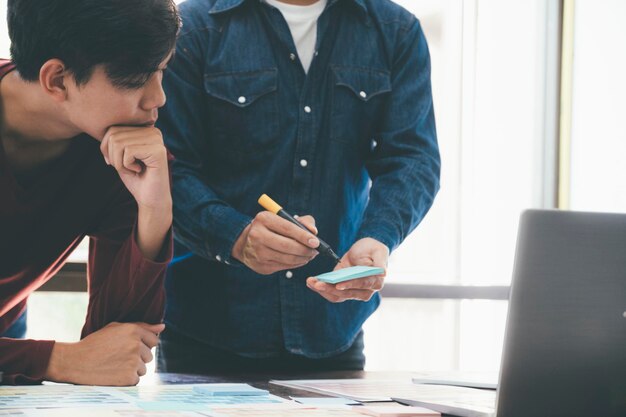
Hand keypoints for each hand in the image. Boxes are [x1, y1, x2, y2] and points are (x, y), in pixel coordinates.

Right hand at [45, 322, 163, 385]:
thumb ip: (141, 326)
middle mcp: (136, 344)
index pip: (154, 340)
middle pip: (150, 355)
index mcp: (133, 330)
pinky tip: (113, 374)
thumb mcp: (116, 328)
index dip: (143, 345)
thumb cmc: (95, 343)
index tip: (131, 348)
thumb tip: (163, 326)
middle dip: (138, 357)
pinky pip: (136, 380)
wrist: (75, 361)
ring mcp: (133, 361)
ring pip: (144, 368)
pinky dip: (127, 379)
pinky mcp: (129, 376)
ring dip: (133, 369)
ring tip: (115, 365)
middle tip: (120, 358)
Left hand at [100, 126, 171, 259]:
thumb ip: (114, 140)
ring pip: (119, 143)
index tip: (116, 163)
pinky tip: (138, 171)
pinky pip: (128, 152)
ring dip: (119, 162)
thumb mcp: (120, 156)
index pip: (113, 129)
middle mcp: (153, 131)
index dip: (106, 148)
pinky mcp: (158, 151)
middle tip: (125, 168)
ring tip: (132, 169)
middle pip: (114, 135)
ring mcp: (157, 140)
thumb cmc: (136, 178)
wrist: (151, 199)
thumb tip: (99, 128)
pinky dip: (126, 166)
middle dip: (112, 156)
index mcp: (145, 129)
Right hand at [232, 212, 318, 274]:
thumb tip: (314, 232)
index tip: (316, 241)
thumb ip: (302, 222)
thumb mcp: (283, 219)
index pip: (287, 228)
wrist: (246, 242)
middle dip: (305, 249)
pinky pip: (284, 266)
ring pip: (287, 258)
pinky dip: (296, 264)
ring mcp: (258, 252)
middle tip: (316, 250)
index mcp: (264, 219)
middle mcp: (257, 235)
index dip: (303, 236)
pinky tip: (301, 259)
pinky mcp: (261, 266)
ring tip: (310, 255)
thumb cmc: (271, 228)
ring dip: (303, 258)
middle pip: (287, 246)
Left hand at [306, 237, 388, 302]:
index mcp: (375, 281)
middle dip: (331, 289)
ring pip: (337, 296)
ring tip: (311, 282)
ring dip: (323, 290)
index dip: (350, 285)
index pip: (362, 285)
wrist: (364, 248)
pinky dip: (321, 288)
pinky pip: (331, 293)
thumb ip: (380, 262)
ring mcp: (352, 290)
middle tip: (317, 283)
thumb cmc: (373, 249)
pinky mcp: (342, 288)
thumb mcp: (378, 251)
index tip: (338, 284)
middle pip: (347, 293)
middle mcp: (364, 290)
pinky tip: (312, 282)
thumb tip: (384, 272)